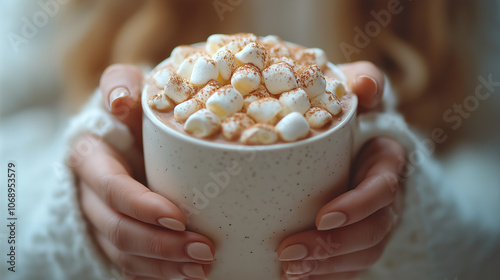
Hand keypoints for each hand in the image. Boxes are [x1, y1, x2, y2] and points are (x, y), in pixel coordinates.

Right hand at [73, 64, 213, 279]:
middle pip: (118, 230)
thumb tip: (120, 102)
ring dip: (163, 266)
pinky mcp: (113, 237)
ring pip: (123, 254)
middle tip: (204, 251)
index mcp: (92, 158)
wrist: (126, 134)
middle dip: (160, 245)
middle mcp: (90, 194)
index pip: (111, 188)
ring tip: (203, 269)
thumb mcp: (127, 87)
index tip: (179, 218)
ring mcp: (100, 220)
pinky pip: (129, 266)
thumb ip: (121, 84)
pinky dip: (157, 274)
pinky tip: (186, 276)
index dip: (141, 206)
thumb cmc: (133, 111)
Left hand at [278, 62, 404, 279]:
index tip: (322, 217)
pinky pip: (347, 267)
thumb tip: (365, 84)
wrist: (349, 138)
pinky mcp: (356, 240)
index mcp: (385, 164)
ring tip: (287, 271)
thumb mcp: (354, 92)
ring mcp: (372, 222)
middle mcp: (384, 199)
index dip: (356, 207)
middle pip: (370, 234)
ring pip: (360, 256)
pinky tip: (293, 277)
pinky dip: (324, 276)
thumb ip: (364, 82)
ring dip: (325, 267)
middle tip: (289, 254)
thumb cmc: (347, 114)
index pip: (381, 192)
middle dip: (332, 248)